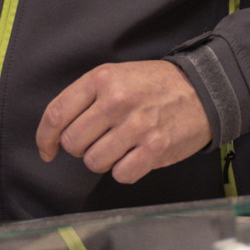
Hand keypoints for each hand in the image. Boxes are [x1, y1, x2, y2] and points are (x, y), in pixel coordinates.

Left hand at [37, 60, 210, 183]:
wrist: (204, 90)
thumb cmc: (155, 86)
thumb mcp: (117, 75)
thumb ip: (86, 98)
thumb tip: (56, 134)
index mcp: (102, 79)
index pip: (57, 114)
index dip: (45, 138)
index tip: (47, 150)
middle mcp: (116, 101)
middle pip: (73, 142)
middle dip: (81, 148)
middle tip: (100, 140)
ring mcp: (137, 126)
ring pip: (94, 161)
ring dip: (103, 160)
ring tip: (120, 147)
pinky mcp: (155, 148)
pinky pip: (121, 174)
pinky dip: (124, 171)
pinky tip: (135, 156)